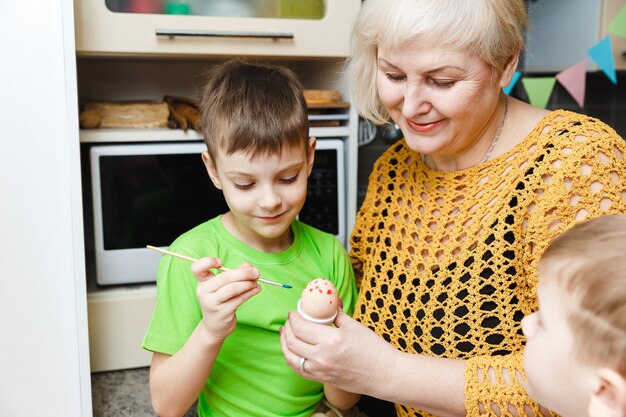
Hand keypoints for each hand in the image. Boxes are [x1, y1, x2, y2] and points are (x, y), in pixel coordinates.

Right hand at [191, 257, 260, 341]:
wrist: (215, 327)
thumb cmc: (220, 301)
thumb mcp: (224, 286)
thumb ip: (235, 273)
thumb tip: (248, 266)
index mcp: (202, 282)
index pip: (197, 268)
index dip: (207, 262)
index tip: (221, 262)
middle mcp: (204, 292)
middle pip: (223, 278)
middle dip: (243, 273)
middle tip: (256, 271)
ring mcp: (212, 303)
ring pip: (232, 289)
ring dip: (248, 283)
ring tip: (256, 281)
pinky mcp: (223, 312)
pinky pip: (239, 299)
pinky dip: (250, 292)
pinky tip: (256, 289)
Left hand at [280, 309, 397, 395]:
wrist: (384, 374)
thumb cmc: (373, 349)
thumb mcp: (354, 326)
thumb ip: (336, 314)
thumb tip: (328, 302)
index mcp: (331, 340)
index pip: (301, 327)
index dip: (294, 318)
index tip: (294, 312)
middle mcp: (322, 357)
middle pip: (293, 341)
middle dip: (288, 328)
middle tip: (289, 320)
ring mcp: (320, 370)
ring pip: (291, 357)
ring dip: (284, 344)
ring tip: (285, 334)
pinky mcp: (321, 379)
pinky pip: (299, 369)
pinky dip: (291, 358)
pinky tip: (292, 350)